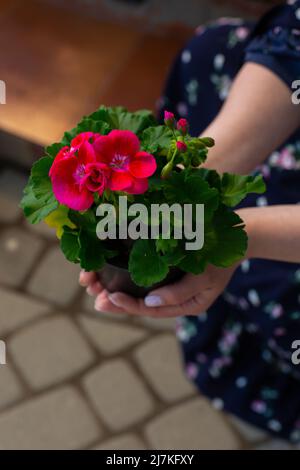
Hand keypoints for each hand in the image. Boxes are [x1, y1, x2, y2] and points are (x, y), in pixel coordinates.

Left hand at [79, 264, 237, 317]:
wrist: (239, 236)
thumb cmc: (223, 255)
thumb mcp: (205, 276)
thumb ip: (179, 292)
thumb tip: (150, 303)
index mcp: (186, 305)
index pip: (150, 309)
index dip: (126, 305)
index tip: (105, 296)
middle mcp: (175, 298)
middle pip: (139, 303)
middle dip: (112, 299)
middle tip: (91, 291)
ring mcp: (171, 284)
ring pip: (137, 290)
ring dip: (113, 286)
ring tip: (91, 282)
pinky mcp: (167, 269)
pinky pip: (142, 277)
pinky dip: (123, 274)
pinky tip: (108, 270)